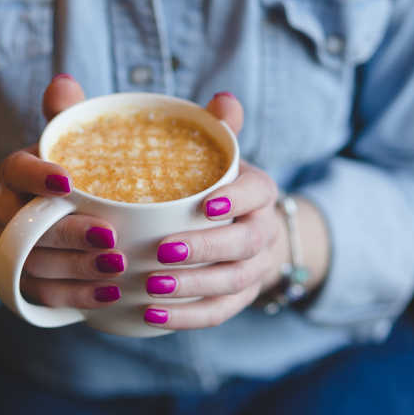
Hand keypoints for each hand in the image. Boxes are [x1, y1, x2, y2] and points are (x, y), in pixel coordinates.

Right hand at [0, 74, 126, 308]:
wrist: (45, 218)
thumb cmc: (71, 171)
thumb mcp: (72, 141)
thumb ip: (70, 114)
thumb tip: (65, 81)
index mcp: (19, 173)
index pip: (16, 169)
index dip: (37, 176)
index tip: (68, 180)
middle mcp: (10, 213)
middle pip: (31, 226)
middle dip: (69, 234)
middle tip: (111, 236)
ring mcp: (16, 250)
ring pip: (37, 264)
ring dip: (77, 269)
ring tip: (118, 267)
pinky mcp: (29, 282)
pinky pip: (46, 294)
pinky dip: (78, 297)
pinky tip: (111, 296)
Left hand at [141, 93, 315, 329]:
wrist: (238, 228)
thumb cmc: (210, 184)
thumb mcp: (212, 153)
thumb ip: (211, 126)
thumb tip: (223, 98)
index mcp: (257, 190)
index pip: (259, 191)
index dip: (236, 199)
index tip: (204, 204)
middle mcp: (262, 229)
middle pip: (245, 243)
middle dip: (205, 249)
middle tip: (161, 251)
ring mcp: (253, 268)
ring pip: (233, 282)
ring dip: (193, 286)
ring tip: (151, 285)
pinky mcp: (237, 298)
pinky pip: (218, 312)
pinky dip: (186, 317)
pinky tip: (150, 315)